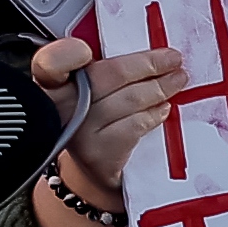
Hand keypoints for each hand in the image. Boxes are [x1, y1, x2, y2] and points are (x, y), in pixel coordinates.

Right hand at [35, 32, 187, 224]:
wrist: (93, 175)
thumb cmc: (94, 125)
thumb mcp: (88, 95)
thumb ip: (103, 73)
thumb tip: (147, 51)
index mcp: (51, 85)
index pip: (50, 64)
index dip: (64, 55)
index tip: (85, 51)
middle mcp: (59, 108)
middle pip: (106, 75)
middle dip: (146, 64)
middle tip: (172, 59)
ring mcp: (79, 132)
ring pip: (128, 99)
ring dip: (160, 87)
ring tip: (177, 81)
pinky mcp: (99, 155)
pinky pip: (134, 126)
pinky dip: (153, 115)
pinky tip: (163, 109)